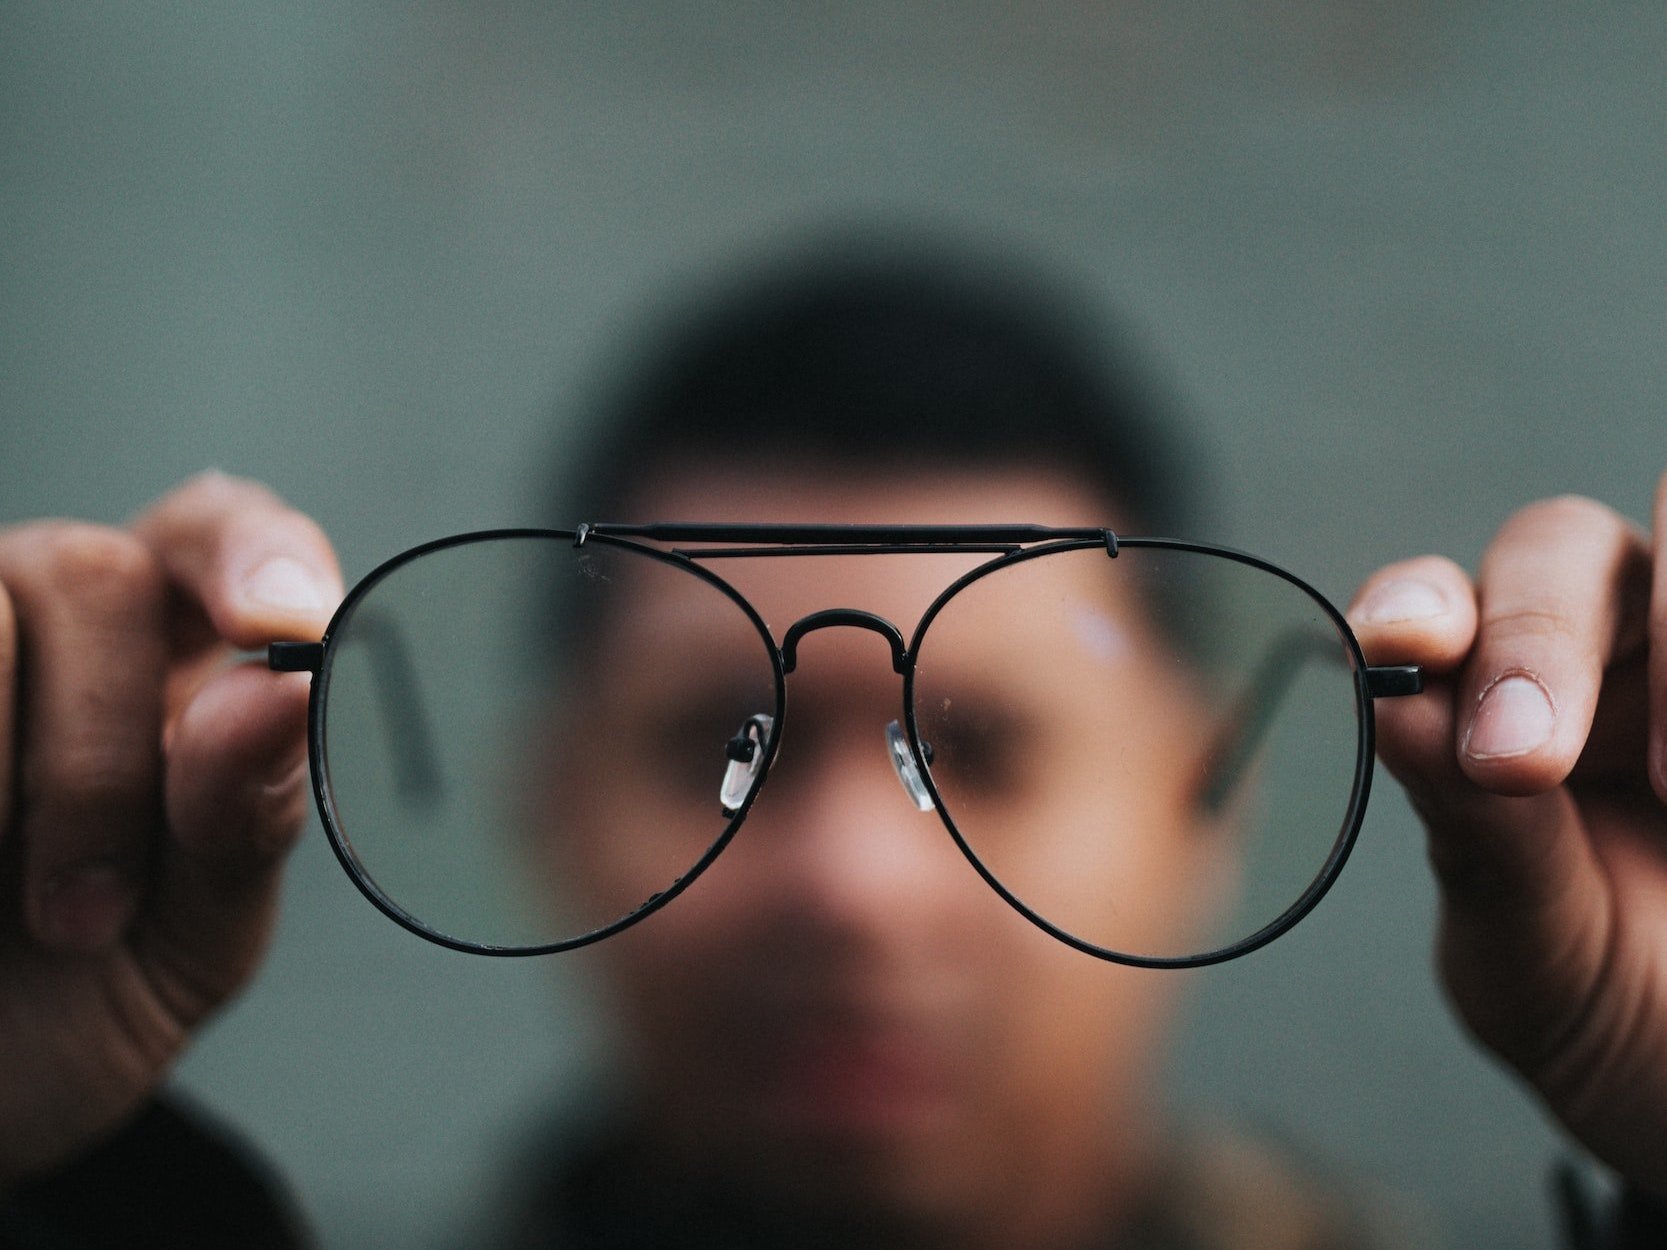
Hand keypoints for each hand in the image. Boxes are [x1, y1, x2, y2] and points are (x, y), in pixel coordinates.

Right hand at [0, 472, 340, 1186]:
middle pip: (92, 570)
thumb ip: (246, 815)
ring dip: (21, 776)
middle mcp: (48, 628)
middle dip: (100, 751)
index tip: (277, 626)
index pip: (220, 532)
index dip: (252, 551)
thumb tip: (278, 691)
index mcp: (171, 661)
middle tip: (89, 911)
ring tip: (22, 918)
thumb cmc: (79, 1005)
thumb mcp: (193, 933)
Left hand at [1349, 477, 1666, 1194]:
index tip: (1403, 649)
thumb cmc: (1602, 1003)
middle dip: (1539, 633)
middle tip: (1523, 761)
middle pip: (1564, 545)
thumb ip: (1476, 830)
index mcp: (1487, 700)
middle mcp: (1599, 652)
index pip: (1439, 600)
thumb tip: (1393, 702)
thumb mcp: (1529, 939)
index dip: (1418, 601)